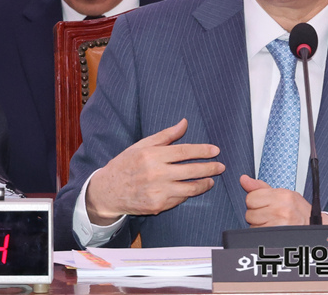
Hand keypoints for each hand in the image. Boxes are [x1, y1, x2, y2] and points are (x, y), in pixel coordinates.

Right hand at [86, 119, 224, 224]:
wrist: (107, 191)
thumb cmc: (125, 164)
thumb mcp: (142, 145)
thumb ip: (166, 135)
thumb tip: (184, 123)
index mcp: (152, 155)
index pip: (184, 151)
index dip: (202, 151)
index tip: (216, 150)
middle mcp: (156, 174)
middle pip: (191, 170)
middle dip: (210, 168)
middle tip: (221, 166)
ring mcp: (157, 191)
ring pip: (190, 188)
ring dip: (204, 184)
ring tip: (211, 180)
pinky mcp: (157, 205)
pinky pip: (180, 199)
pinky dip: (188, 194)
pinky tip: (193, 189)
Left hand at [240, 175, 327, 226]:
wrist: (313, 225)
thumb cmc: (296, 210)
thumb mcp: (281, 194)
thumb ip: (260, 187)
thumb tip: (243, 179)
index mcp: (282, 195)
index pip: (250, 198)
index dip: (255, 202)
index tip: (264, 204)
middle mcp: (281, 208)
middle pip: (249, 213)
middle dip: (257, 214)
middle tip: (270, 214)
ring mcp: (280, 223)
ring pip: (252, 225)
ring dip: (260, 225)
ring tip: (272, 222)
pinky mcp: (277, 235)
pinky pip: (258, 233)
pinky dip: (262, 233)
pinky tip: (272, 229)